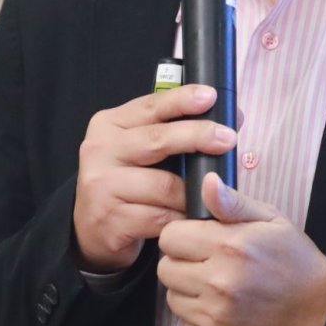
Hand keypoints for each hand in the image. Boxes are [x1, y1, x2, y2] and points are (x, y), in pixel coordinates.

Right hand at [72, 84, 234, 272]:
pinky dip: (182, 219)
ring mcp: (101, 186)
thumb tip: (233, 115)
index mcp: (110, 124)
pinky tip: (193, 219)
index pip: (150, 106)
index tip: (209, 96)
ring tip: (212, 193)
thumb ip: (181, 130)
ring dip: (194, 192)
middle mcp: (100, 150)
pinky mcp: (110, 220)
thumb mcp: (147, 149)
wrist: (92, 228)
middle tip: (227, 138)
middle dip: (197, 137)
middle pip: (157, 140)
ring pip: (164, 186)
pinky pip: (160, 219)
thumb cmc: (129, 181)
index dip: (181, 100)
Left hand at [157, 174, 325, 325]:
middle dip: (183, 263)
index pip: (170, 237)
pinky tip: (225, 309)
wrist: (321, 315)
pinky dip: (200, 317)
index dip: (184, 235)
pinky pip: (185, 324)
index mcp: (230, 247)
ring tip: (219, 288)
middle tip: (211, 264)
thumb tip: (206, 182)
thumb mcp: (272, 221)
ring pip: (172, 298)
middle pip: (166, 269)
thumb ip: (233, 203)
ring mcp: (214, 317)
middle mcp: (218, 283)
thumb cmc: (296, 263)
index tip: (200, 240)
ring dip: (189, 291)